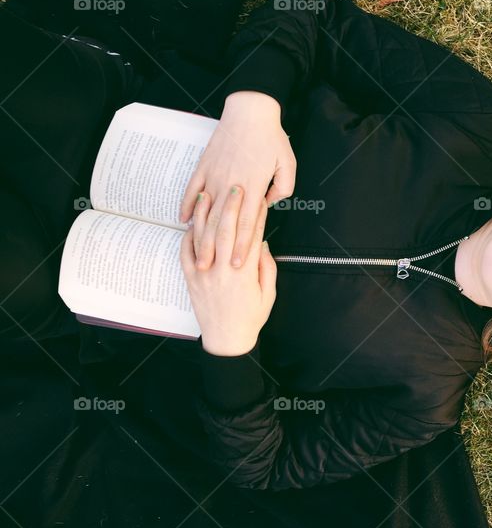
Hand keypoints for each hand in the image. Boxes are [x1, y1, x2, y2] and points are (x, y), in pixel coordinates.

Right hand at [179, 91, 295, 269]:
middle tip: (211, 272)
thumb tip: (270, 204)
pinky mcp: (204, 167)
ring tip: (197, 255)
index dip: (242, 247)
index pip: (248, 225)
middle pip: (223, 224)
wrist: (250, 111)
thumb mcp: (287, 164)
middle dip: (218, 250)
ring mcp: (215, 176)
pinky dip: (186, 206)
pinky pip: (192, 190)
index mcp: (254, 187)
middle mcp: (232, 185)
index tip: (237, 266)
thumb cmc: (272, 138)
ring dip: (200, 236)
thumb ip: (283, 188)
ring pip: (205, 212)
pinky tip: (182, 222)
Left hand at [180, 187, 276, 355]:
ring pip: (203, 237)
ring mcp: (204, 273)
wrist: (226, 340)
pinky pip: (186, 252)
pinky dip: (188, 236)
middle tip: (235, 187)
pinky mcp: (191, 279)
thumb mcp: (268, 293)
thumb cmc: (251, 318)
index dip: (255, 215)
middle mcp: (223, 269)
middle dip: (231, 205)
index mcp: (245, 272)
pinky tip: (192, 222)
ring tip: (208, 194)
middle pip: (226, 229)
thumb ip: (266, 267)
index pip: (251, 235)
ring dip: (205, 214)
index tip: (258, 198)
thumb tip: (260, 243)